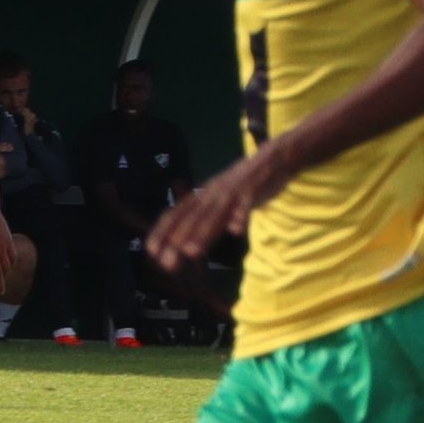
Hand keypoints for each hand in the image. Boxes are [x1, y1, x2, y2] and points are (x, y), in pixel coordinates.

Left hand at [144, 148, 278, 274]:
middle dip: (178, 240)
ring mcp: (233, 191)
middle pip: (193, 217)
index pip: (176, 213)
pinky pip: (246, 203)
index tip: (151, 251)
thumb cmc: (242, 185)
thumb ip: (204, 217)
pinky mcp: (253, 189)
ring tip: (191, 251)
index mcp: (202, 196)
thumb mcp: (218, 199)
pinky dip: (240, 215)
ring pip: (215, 213)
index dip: (162, 231)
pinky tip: (236, 231)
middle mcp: (212, 193)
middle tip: (167, 264)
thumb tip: (185, 243)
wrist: (273, 158)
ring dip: (203, 232)